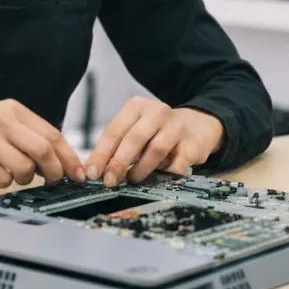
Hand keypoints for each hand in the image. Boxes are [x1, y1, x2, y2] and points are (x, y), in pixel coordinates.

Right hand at [0, 99, 85, 188]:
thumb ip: (21, 133)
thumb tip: (54, 159)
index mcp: (10, 109)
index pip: (52, 134)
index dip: (69, 157)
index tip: (78, 173)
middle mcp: (0, 120)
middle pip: (44, 151)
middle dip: (54, 172)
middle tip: (52, 182)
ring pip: (24, 168)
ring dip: (23, 179)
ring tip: (10, 174)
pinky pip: (1, 178)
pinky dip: (2, 182)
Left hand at [83, 97, 223, 186]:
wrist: (197, 126)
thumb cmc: (156, 132)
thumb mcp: (135, 130)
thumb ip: (115, 147)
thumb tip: (92, 170)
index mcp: (137, 107)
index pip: (114, 130)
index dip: (101, 153)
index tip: (91, 172)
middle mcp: (157, 112)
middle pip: (133, 138)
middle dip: (118, 163)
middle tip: (109, 181)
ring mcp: (177, 127)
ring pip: (155, 150)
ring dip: (140, 169)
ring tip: (132, 180)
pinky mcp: (192, 145)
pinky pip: (175, 165)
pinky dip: (163, 175)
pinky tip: (157, 179)